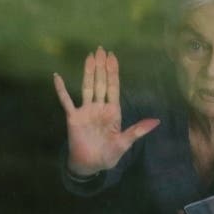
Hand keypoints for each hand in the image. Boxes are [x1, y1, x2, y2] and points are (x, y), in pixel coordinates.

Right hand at [52, 46, 158, 176]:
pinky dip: (61, 89)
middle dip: (101, 66)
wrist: (90, 165)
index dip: (113, 72)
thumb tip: (157, 121)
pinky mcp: (73, 117)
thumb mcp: (124, 142)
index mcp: (113, 111)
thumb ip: (138, 130)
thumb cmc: (108, 155)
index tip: (113, 57)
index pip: (113, 87)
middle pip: (101, 83)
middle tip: (101, 49)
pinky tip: (57, 77)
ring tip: (89, 57)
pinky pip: (66, 100)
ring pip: (87, 87)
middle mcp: (99, 107)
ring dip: (88, 72)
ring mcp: (86, 111)